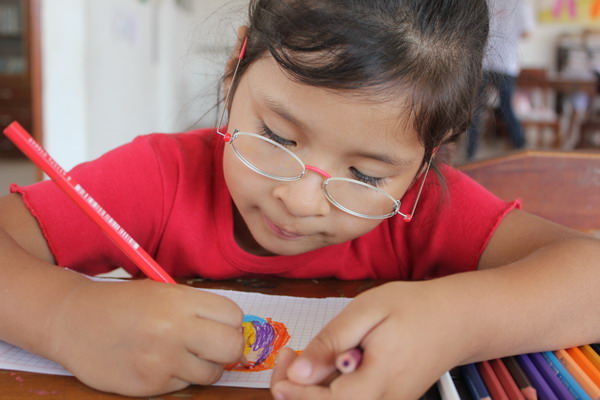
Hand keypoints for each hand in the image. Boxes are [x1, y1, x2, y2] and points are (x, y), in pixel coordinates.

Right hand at [45, 279, 244, 395]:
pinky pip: (185, 385)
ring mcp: (163, 361)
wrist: (74, 322)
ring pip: (213, 372)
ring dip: (205, 366)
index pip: (234, 316)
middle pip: (232, 346)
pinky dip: (179, 377)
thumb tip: (237, 329)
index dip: (232, 323)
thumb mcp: (163, 292)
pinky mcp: (151, 386)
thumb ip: (199, 309)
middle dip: (229, 348)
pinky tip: (159, 363)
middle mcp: (175, 330)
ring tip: (183, 354)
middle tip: (214, 346)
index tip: (222, 326)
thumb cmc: (123, 305)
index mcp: (181, 300)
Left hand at [271, 281, 467, 399]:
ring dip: (313, 391)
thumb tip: (299, 372)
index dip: (297, 390)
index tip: (285, 361)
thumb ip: (332, 342)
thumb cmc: (413, 308)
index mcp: (379, 382)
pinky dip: (330, 389)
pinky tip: (328, 363)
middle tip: (292, 354)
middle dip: (299, 391)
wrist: (457, 319)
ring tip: (307, 356)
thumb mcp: (367, 312)